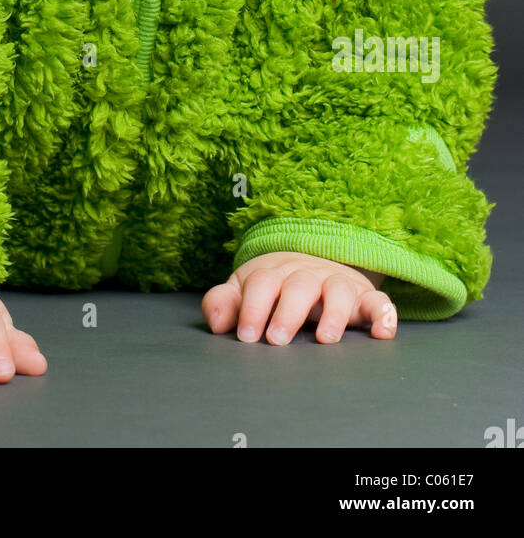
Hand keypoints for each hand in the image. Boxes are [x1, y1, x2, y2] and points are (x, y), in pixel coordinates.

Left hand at [201, 251, 397, 344]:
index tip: (246, 337)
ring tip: (326, 339)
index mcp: (274, 273)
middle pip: (299, 285)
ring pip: (339, 289)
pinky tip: (382, 333)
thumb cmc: (272, 287)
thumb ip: (226, 303)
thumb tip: (217, 323)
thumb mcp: (244, 291)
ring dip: (334, 313)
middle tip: (277, 340)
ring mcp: (337, 284)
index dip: (252, 308)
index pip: (262, 283)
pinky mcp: (364, 297)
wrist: (309, 261)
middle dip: (288, 311)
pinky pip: (379, 301)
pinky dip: (384, 313)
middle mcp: (307, 275)